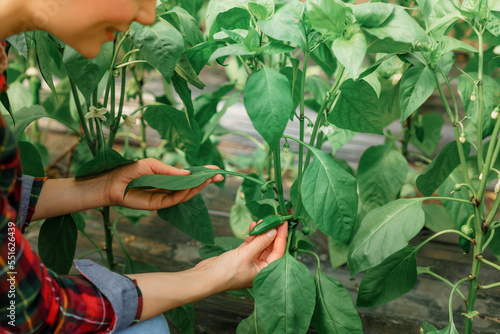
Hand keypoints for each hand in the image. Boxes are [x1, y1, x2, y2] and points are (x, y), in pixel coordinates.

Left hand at [103, 158, 222, 209]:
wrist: (112, 184)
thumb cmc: (129, 171)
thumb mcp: (151, 165)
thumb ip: (170, 170)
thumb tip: (188, 173)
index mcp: (169, 177)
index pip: (190, 176)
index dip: (203, 173)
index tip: (216, 169)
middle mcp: (169, 188)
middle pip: (192, 186)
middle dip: (206, 181)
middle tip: (218, 175)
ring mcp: (165, 197)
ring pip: (186, 194)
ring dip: (198, 187)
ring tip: (208, 179)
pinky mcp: (159, 205)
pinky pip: (175, 200)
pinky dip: (185, 193)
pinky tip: (191, 186)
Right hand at [195, 220, 287, 291]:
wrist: (206, 276)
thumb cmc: (227, 271)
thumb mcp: (246, 254)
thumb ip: (261, 242)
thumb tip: (273, 231)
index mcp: (265, 272)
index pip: (278, 252)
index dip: (281, 236)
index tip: (283, 223)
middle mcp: (260, 268)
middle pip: (271, 248)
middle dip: (273, 233)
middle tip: (275, 219)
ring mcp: (250, 261)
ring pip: (261, 244)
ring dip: (262, 232)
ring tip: (264, 220)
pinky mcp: (241, 256)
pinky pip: (251, 244)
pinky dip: (253, 235)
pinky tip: (254, 226)